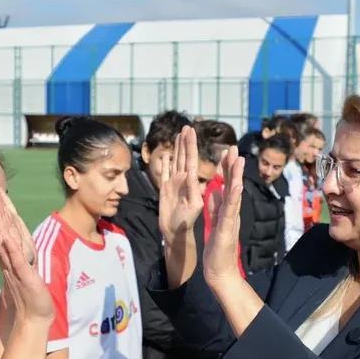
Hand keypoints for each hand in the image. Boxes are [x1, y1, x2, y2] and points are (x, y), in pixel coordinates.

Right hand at [0, 179, 52, 324]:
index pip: (2, 225)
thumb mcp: (21, 267)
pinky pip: (15, 259)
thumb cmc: (28, 293)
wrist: (33, 317)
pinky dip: (10, 247)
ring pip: (4, 240)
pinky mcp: (23, 276)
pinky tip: (6, 236)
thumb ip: (14, 252)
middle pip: (0, 227)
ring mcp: (14, 265)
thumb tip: (9, 237)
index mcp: (10, 252)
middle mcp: (9, 256)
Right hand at [157, 125, 203, 245]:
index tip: (191, 131)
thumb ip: (193, 190)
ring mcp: (174, 184)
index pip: (192, 159)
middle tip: (186, 126)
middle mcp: (184, 180)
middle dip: (185, 142)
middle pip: (184, 156)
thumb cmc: (187, 222)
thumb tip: (191, 173)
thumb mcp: (194, 206)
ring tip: (179, 134)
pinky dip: (165, 163)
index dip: (191, 145)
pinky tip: (166, 154)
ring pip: (176, 161)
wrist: (175, 232)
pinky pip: (165, 173)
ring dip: (177, 148)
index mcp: (192, 182)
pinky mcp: (165, 189)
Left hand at [202, 145, 244, 286]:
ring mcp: (231, 220)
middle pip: (233, 185)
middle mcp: (232, 213)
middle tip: (233, 147)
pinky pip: (231, 211)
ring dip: (236, 177)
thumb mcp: (215, 222)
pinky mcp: (227, 229)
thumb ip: (215, 207)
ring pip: (234, 195)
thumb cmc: (217, 250)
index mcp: (226, 210)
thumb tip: (215, 190)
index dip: (226, 169)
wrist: (220, 271)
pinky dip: (233, 198)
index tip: (226, 153)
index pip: (227, 185)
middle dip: (233, 166)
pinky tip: (236, 186)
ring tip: (238, 160)